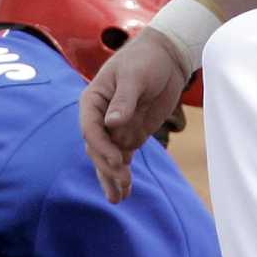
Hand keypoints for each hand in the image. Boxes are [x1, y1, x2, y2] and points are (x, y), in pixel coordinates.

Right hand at [79, 31, 190, 203]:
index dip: (102, 146)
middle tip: (123, 182)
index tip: (119, 159)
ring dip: (112, 178)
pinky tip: (125, 192)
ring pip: (108, 158)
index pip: (90, 129)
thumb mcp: (134, 76)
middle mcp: (100, 117)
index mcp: (93, 100)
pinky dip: (123, 174)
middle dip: (108, 167)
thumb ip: (123, 100)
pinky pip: (123, 158)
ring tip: (119, 198)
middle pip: (97, 148)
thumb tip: (112, 123)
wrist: (166, 57)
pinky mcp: (131, 135)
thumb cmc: (145, 59)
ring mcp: (115, 128)